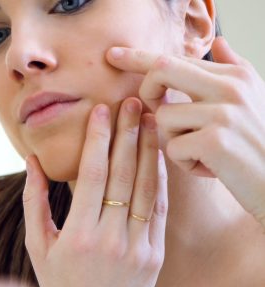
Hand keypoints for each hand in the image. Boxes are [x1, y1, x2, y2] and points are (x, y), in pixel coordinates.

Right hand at [23, 99, 167, 286]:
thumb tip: (32, 160)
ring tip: (150, 119)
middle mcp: (110, 240)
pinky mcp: (154, 257)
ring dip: (149, 150)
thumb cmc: (57, 286)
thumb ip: (34, 200)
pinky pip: (159, 211)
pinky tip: (157, 157)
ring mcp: (137, 249)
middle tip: (132, 101)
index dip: (97, 139)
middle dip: (127, 133)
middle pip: (124, 175)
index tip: (100, 110)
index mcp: (78, 235)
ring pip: (148, 188)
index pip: (92, 175)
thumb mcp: (37, 245)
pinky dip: (160, 181)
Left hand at [106, 37, 264, 228]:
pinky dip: (185, 163)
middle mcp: (229, 86)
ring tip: (202, 153)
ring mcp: (223, 112)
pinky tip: (209, 168)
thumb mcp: (253, 99)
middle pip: (162, 70)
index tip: (112, 56)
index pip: (176, 59)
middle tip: (156, 111)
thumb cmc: (258, 145)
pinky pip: (172, 148)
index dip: (139, 57)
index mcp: (233, 75)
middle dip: (146, 91)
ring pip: (162, 118)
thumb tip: (219, 43)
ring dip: (174, 141)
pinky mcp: (215, 139)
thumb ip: (234, 68)